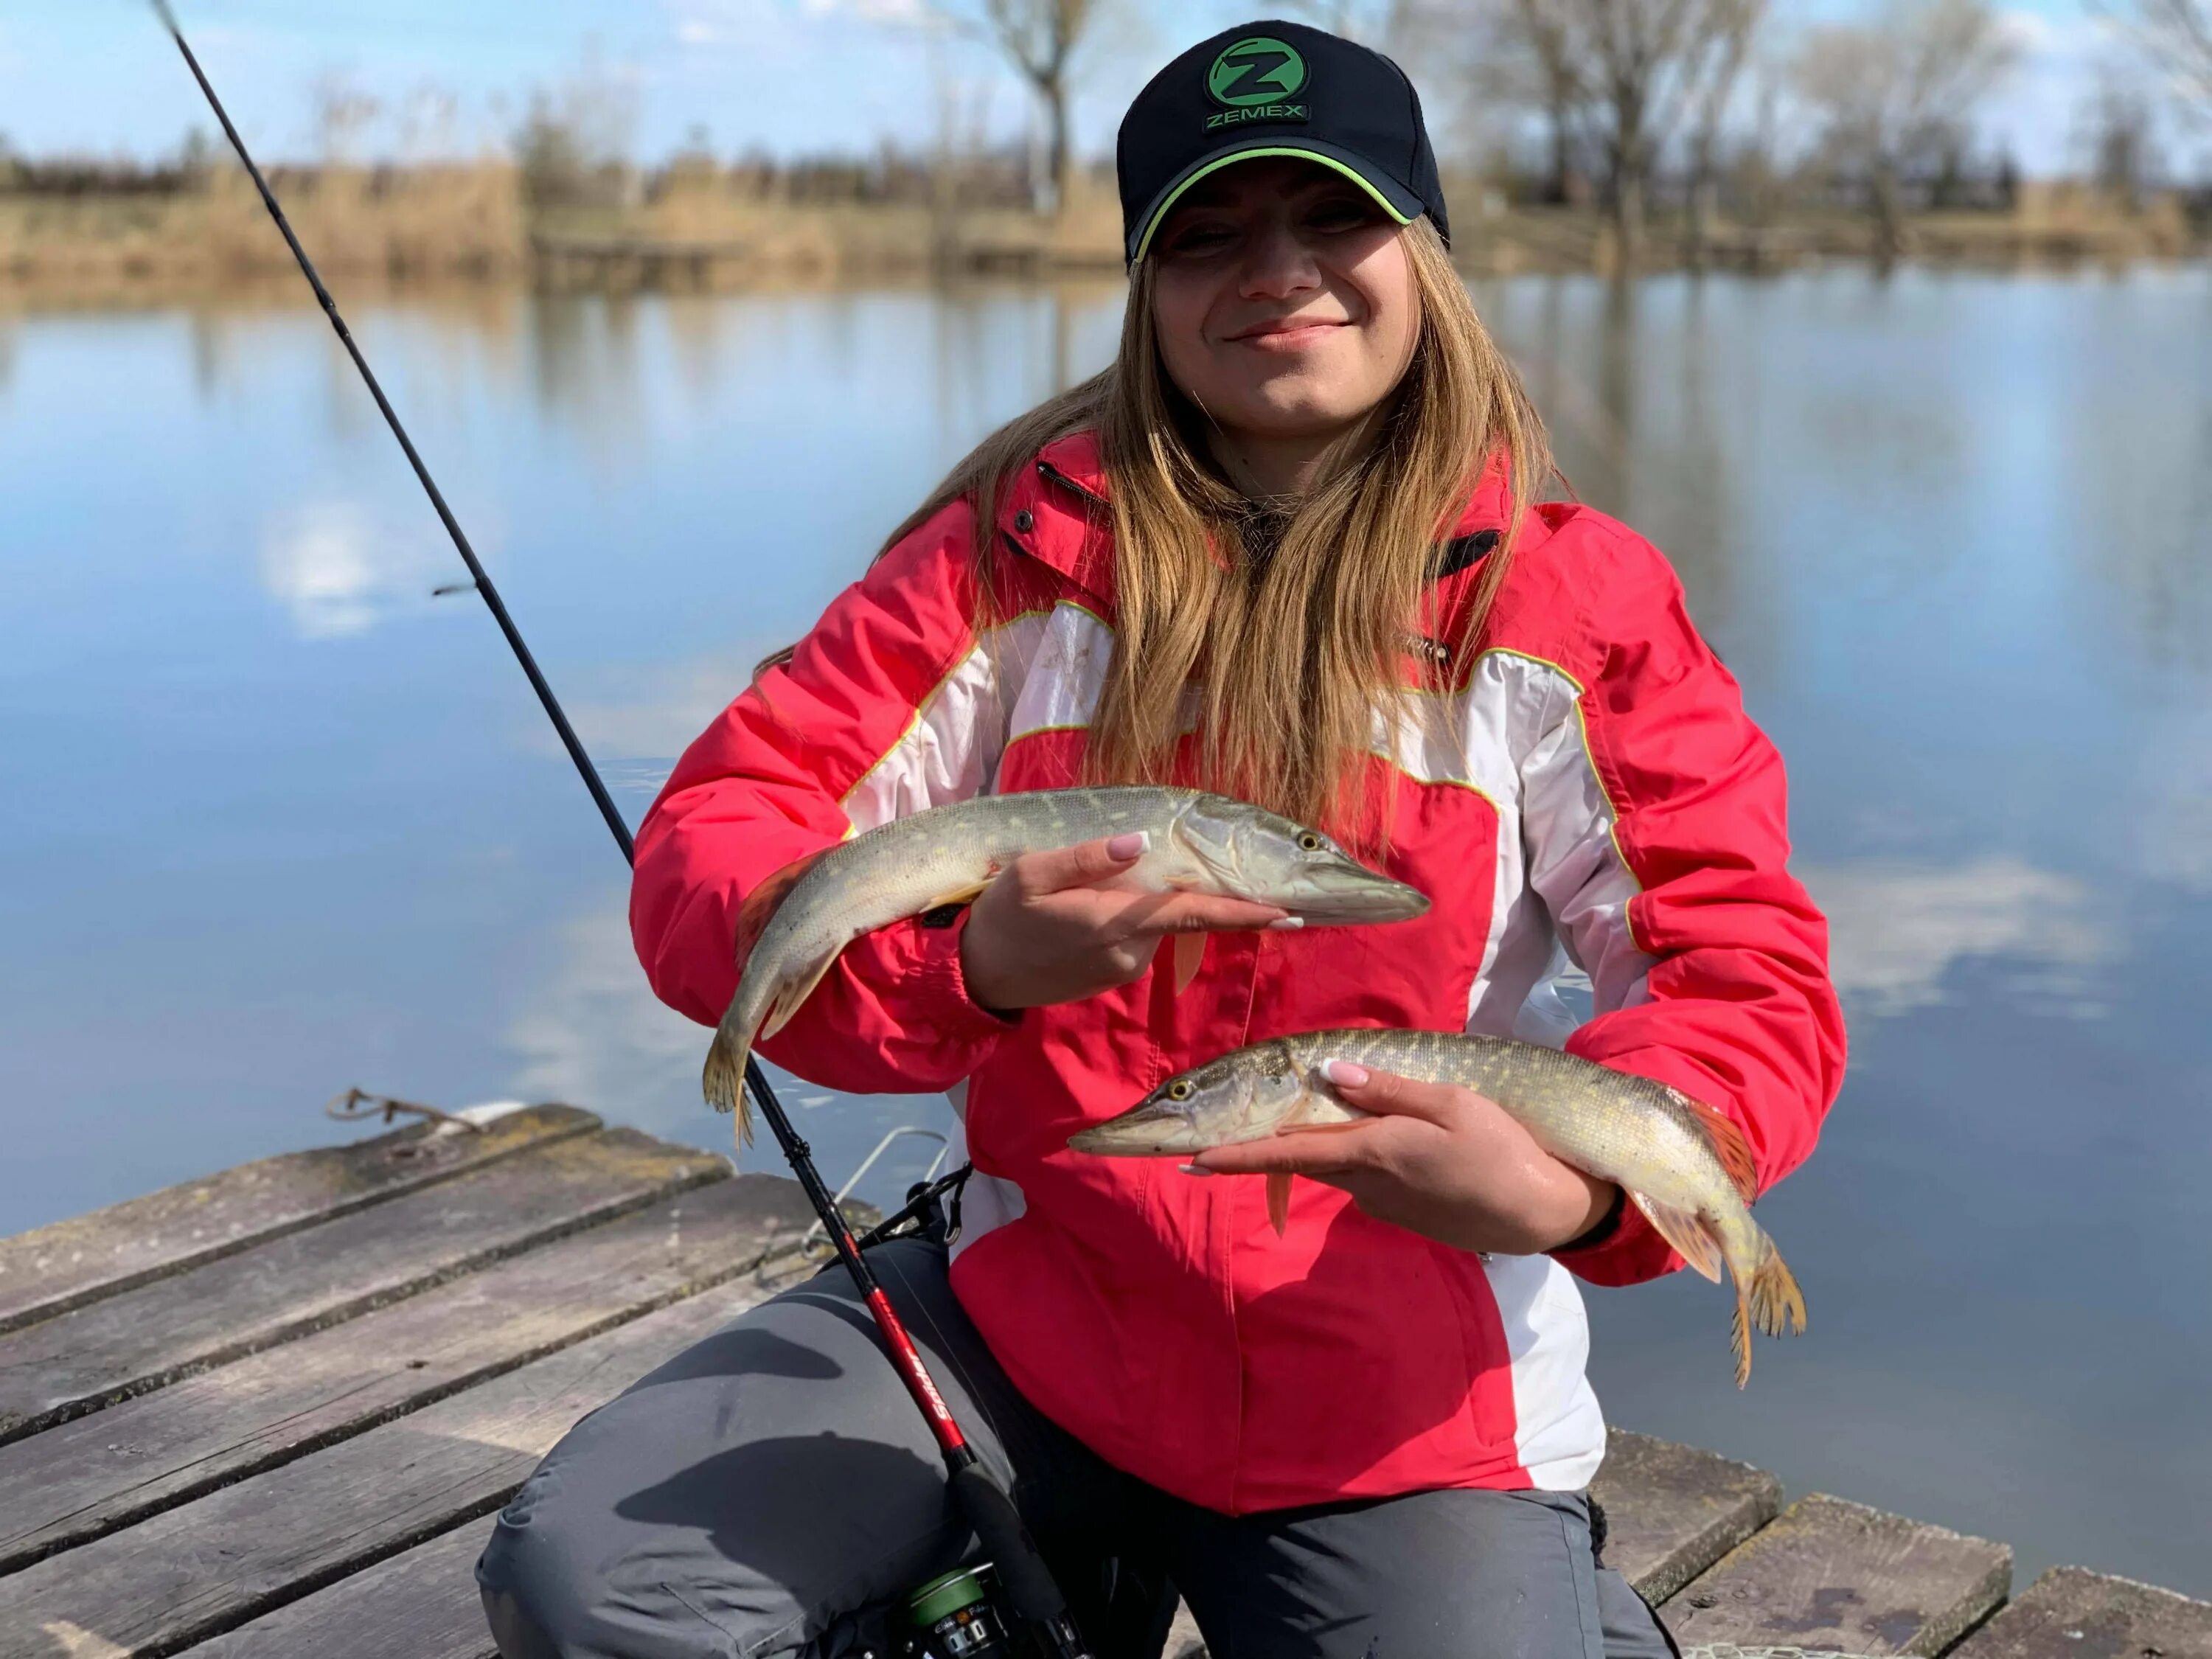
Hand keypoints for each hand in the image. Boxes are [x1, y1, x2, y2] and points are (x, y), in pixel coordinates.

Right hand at [959, 832, 1289, 1011]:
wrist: (978, 975)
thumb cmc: (1003, 916)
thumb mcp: (1033, 873)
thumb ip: (1089, 857)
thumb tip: (1141, 844)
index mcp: (1115, 923)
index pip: (1193, 914)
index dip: (1244, 913)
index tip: (1287, 912)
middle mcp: (1130, 954)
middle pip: (1174, 911)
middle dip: (1172, 886)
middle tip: (1127, 866)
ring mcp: (1124, 970)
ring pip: (1153, 924)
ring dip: (1139, 902)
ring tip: (1082, 893)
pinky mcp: (1114, 976)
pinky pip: (1135, 938)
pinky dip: (1126, 918)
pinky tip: (1083, 911)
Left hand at [1187, 1059, 1616, 1255]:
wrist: (1543, 1212)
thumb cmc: (1503, 1148)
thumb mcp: (1450, 1102)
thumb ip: (1386, 1089)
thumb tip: (1330, 1073)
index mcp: (1373, 1152)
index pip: (1288, 1154)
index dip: (1238, 1157)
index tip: (1193, 1162)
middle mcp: (1367, 1185)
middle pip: (1310, 1157)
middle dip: (1280, 1141)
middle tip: (1258, 1120)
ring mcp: (1385, 1205)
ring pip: (1341, 1166)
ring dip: (1334, 1145)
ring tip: (1361, 1119)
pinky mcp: (1403, 1215)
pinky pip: (1369, 1178)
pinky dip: (1368, 1157)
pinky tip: (1409, 1144)